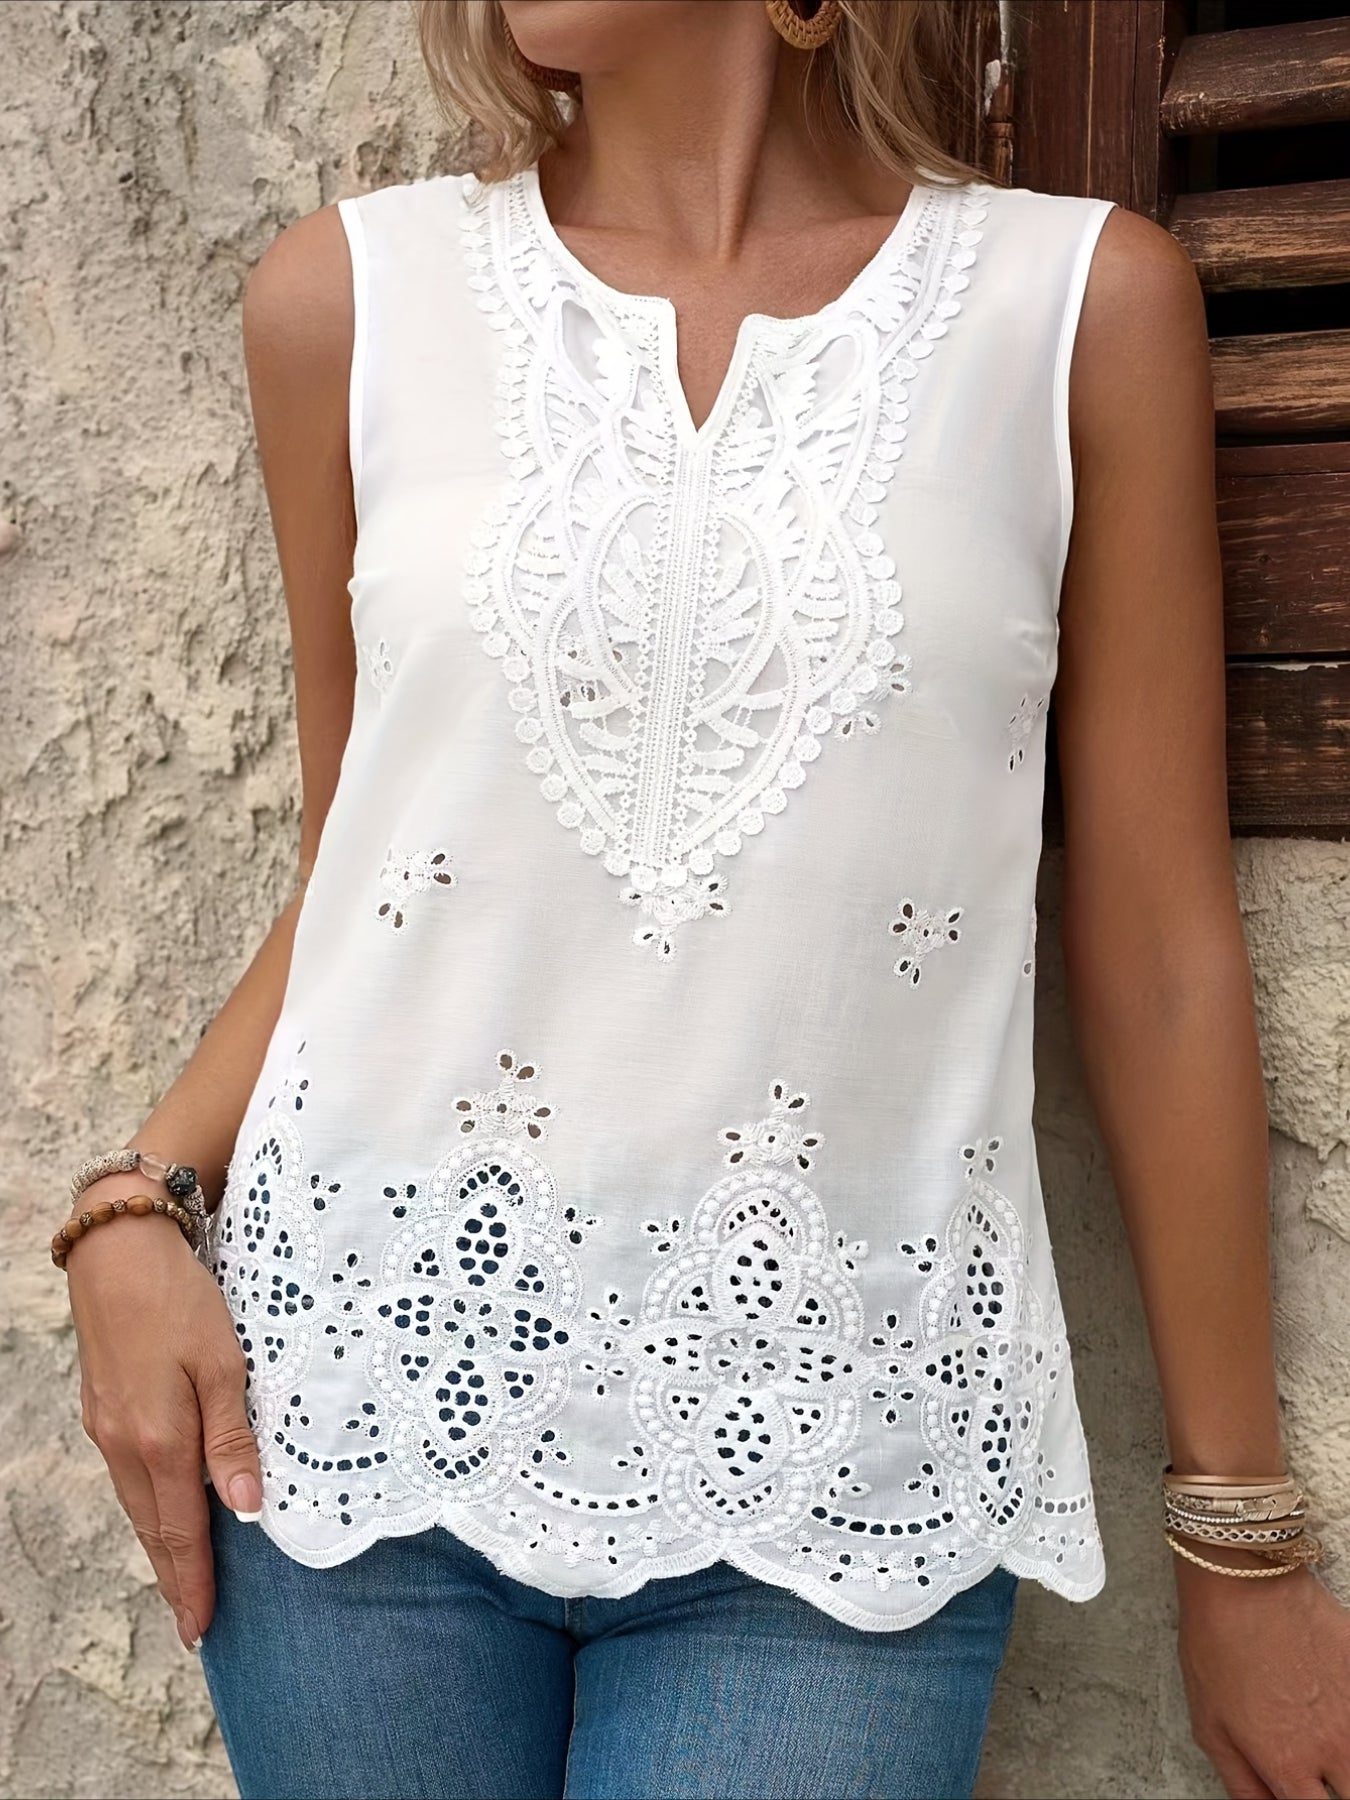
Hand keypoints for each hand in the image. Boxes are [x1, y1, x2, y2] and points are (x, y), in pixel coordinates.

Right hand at [65, 1180, 261, 1651]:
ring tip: (184, 1578)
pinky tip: (163, 1510)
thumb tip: (245, 1507)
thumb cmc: (179, 1299)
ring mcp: (108, 1428)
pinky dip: (148, 1506)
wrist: (118, 1251)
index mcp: (160, 1440)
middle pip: (153, 1528)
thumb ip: (233, 1437)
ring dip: (161, 1544)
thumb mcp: (223, 1362)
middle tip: (194, 1623)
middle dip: (176, 1577)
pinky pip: (129, 1476)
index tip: (203, 1629)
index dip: (193, 1582)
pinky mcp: (104, 1409)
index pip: (181, 1532)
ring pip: (138, 1504)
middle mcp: (126, 1445)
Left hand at [1177, 1552, 1349, 1797]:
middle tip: (1320, 1770)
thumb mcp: (1209, 1723)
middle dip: (1337, 1784)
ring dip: (1346, 1754)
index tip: (1305, 1793)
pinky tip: (1336, 1700)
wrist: (1243, 1575)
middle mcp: (1332, 1746)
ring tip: (1327, 1736)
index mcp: (1288, 1763)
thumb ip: (1243, 1783)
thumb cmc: (1217, 1641)